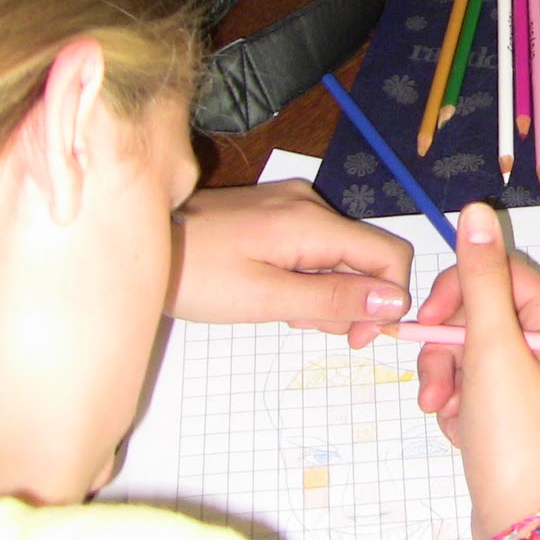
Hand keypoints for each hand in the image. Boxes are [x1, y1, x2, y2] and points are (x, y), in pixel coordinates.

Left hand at [167, 180, 412, 347]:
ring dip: (326, 290)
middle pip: (365, 255)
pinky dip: (307, 274)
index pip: (390, 253)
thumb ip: (332, 299)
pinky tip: (273, 289)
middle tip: (303, 325)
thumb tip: (395, 301)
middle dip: (349, 298)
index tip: (357, 337)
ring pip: (340, 253)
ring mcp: (292, 202)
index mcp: (313, 222)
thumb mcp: (265, 300)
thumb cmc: (196, 276)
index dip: (388, 298)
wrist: (143, 243)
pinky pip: (315, 245)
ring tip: (280, 309)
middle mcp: (311, 203)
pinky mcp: (276, 209)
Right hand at [414, 202, 539, 539]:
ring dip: (451, 381)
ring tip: (447, 415)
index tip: (426, 321)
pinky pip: (480, 390)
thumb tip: (477, 210)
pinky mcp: (521, 418)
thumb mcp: (492, 351)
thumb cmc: (516, 440)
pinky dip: (462, 407)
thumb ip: (481, 279)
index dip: (460, 291)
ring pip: (476, 355)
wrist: (526, 532)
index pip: (505, 276)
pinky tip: (463, 433)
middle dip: (450, 348)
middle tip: (432, 384)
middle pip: (487, 317)